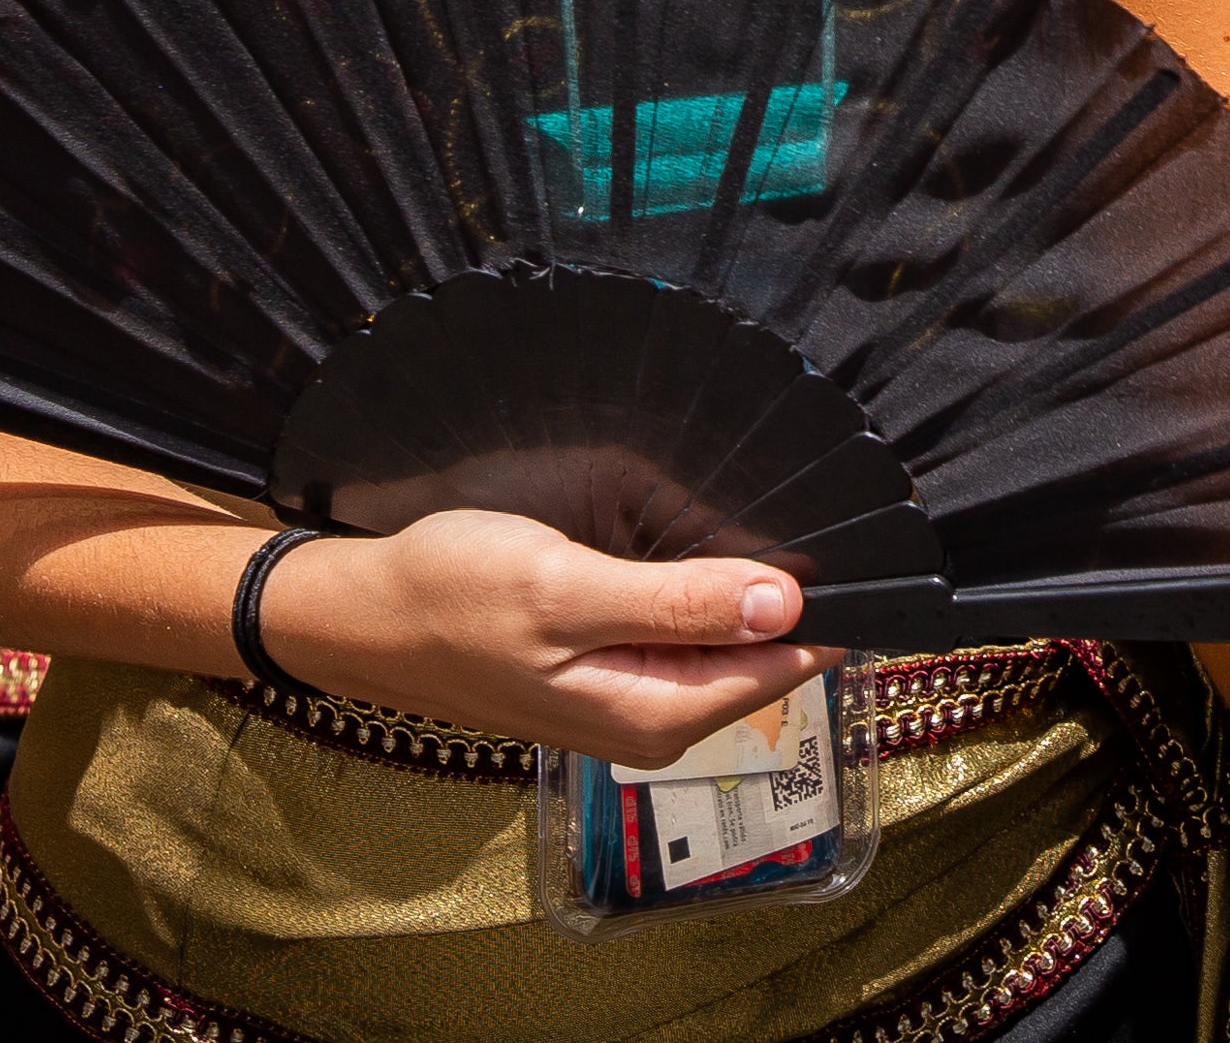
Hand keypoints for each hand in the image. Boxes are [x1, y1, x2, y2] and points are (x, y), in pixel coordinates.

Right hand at [256, 508, 842, 763]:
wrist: (366, 617)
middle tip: (816, 506)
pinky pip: (685, 639)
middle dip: (790, 593)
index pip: (785, 664)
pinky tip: (703, 552)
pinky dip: (701, 596)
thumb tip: (785, 603)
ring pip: (724, 644)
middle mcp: (653, 722)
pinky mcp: (608, 676)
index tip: (864, 541)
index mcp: (654, 714)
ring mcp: (630, 703)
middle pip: (762, 656)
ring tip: (767, 517)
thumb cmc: (455, 596)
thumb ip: (677, 603)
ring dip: (743, 591)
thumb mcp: (567, 590)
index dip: (827, 604)